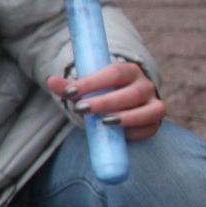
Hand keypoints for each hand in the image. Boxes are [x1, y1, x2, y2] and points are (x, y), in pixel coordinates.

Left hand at [45, 61, 165, 140]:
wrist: (123, 102)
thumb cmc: (102, 92)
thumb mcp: (87, 88)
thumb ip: (69, 85)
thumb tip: (50, 80)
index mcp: (129, 71)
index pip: (114, 72)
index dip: (92, 82)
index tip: (70, 92)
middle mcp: (145, 86)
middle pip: (131, 93)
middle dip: (105, 102)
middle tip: (80, 109)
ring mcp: (153, 104)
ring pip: (148, 111)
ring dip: (127, 117)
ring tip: (104, 122)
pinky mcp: (154, 122)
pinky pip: (150, 127)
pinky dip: (136, 132)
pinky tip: (120, 135)